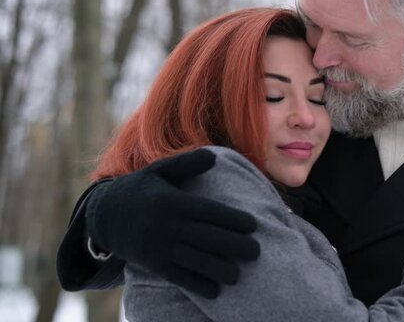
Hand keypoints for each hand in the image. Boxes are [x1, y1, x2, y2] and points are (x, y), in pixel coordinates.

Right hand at [85, 149, 259, 297]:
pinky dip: (197, 285)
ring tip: (240, 275)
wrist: (103, 215)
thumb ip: (187, 164)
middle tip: (257, 252)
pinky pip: (177, 277)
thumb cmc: (141, 189)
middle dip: (234, 246)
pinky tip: (215, 290)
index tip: (254, 225)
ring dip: (218, 270)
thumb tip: (214, 156)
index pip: (208, 212)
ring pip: (194, 261)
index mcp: (172, 202)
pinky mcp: (153, 264)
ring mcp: (159, 247)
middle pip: (206, 238)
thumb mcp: (160, 170)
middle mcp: (167, 226)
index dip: (232, 219)